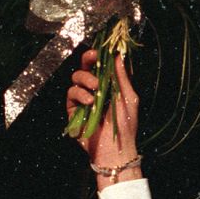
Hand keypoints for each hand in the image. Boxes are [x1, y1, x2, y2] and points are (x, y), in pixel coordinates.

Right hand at [67, 50, 140, 190]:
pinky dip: (80, 94)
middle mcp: (94, 90)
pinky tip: (89, 101)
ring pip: (76, 78)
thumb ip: (122, 77)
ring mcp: (82, 99)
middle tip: (93, 57)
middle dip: (88, 60)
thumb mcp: (128, 97)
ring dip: (86, 79)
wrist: (115, 148)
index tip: (102, 50)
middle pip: (85, 67)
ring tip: (96, 88)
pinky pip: (71, 94)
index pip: (101, 66)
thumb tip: (118, 55)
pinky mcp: (73, 109)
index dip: (99, 56)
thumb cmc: (126, 125)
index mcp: (108, 85)